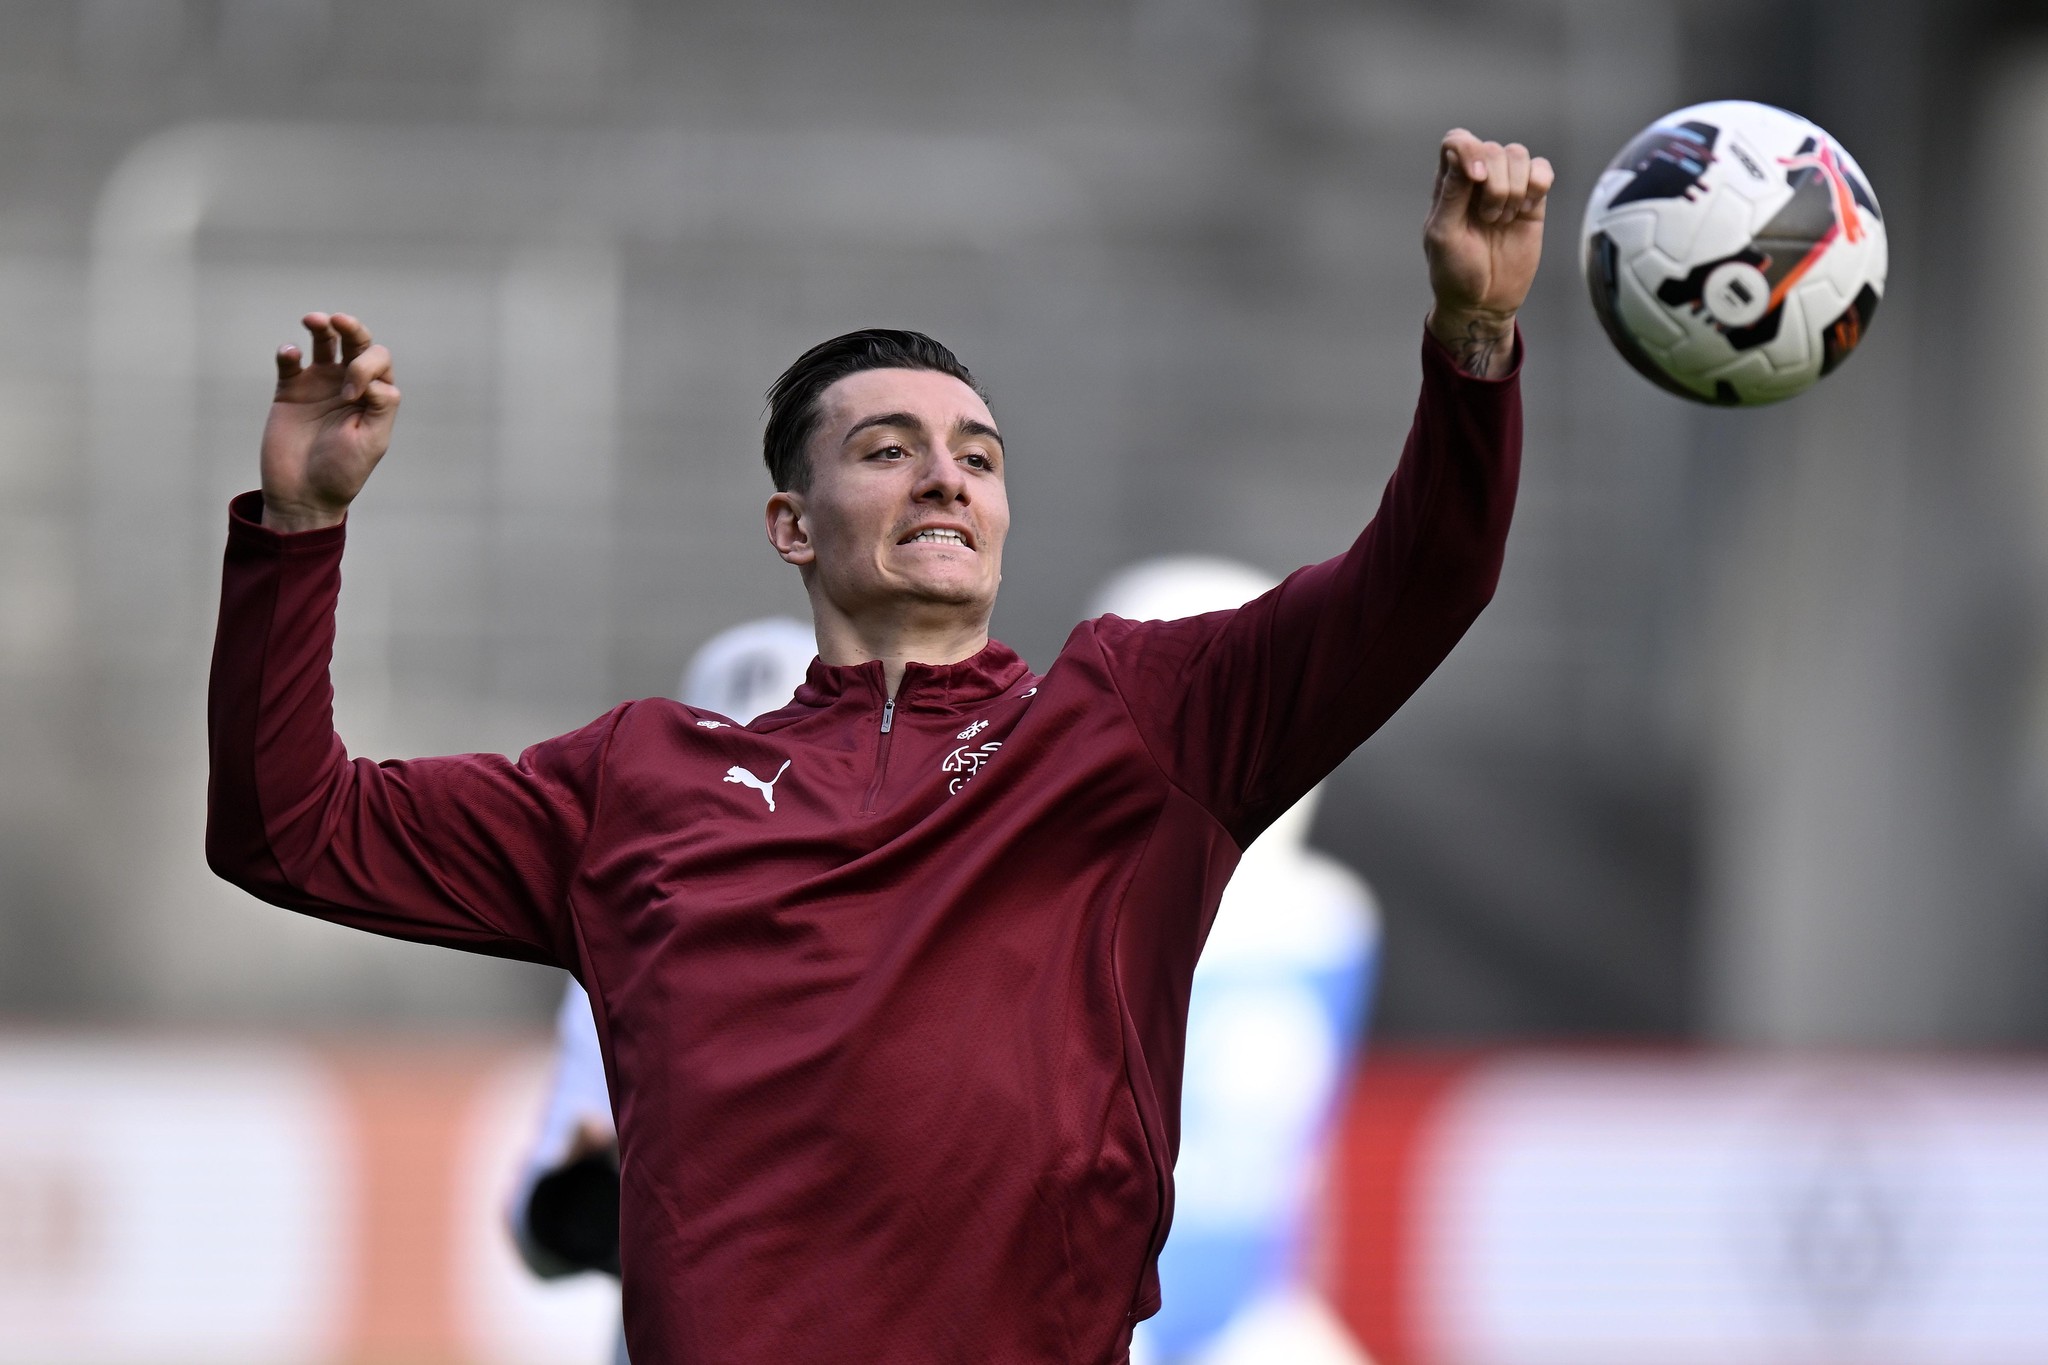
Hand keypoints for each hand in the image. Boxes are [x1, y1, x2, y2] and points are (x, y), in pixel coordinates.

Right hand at [260, 313, 400, 531]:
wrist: (303, 494)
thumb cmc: (343, 472)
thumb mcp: (372, 442)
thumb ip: (382, 406)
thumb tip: (379, 380)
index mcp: (374, 395)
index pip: (378, 360)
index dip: (366, 367)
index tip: (351, 395)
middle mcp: (349, 384)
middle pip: (355, 343)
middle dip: (351, 328)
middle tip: (339, 321)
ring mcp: (319, 385)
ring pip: (324, 344)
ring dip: (322, 327)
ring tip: (314, 320)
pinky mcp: (290, 391)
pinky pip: (290, 362)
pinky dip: (289, 352)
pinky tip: (290, 353)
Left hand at [1423, 129, 1553, 377]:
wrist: (1484, 301)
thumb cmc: (1454, 271)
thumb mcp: (1443, 234)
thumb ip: (1451, 192)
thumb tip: (1458, 150)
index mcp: (1449, 183)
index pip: (1458, 141)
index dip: (1470, 149)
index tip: (1477, 178)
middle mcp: (1477, 178)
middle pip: (1492, 148)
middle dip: (1495, 184)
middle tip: (1488, 219)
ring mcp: (1506, 187)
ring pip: (1519, 154)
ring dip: (1515, 188)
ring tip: (1504, 220)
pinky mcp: (1532, 200)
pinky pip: (1542, 169)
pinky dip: (1538, 183)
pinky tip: (1527, 208)